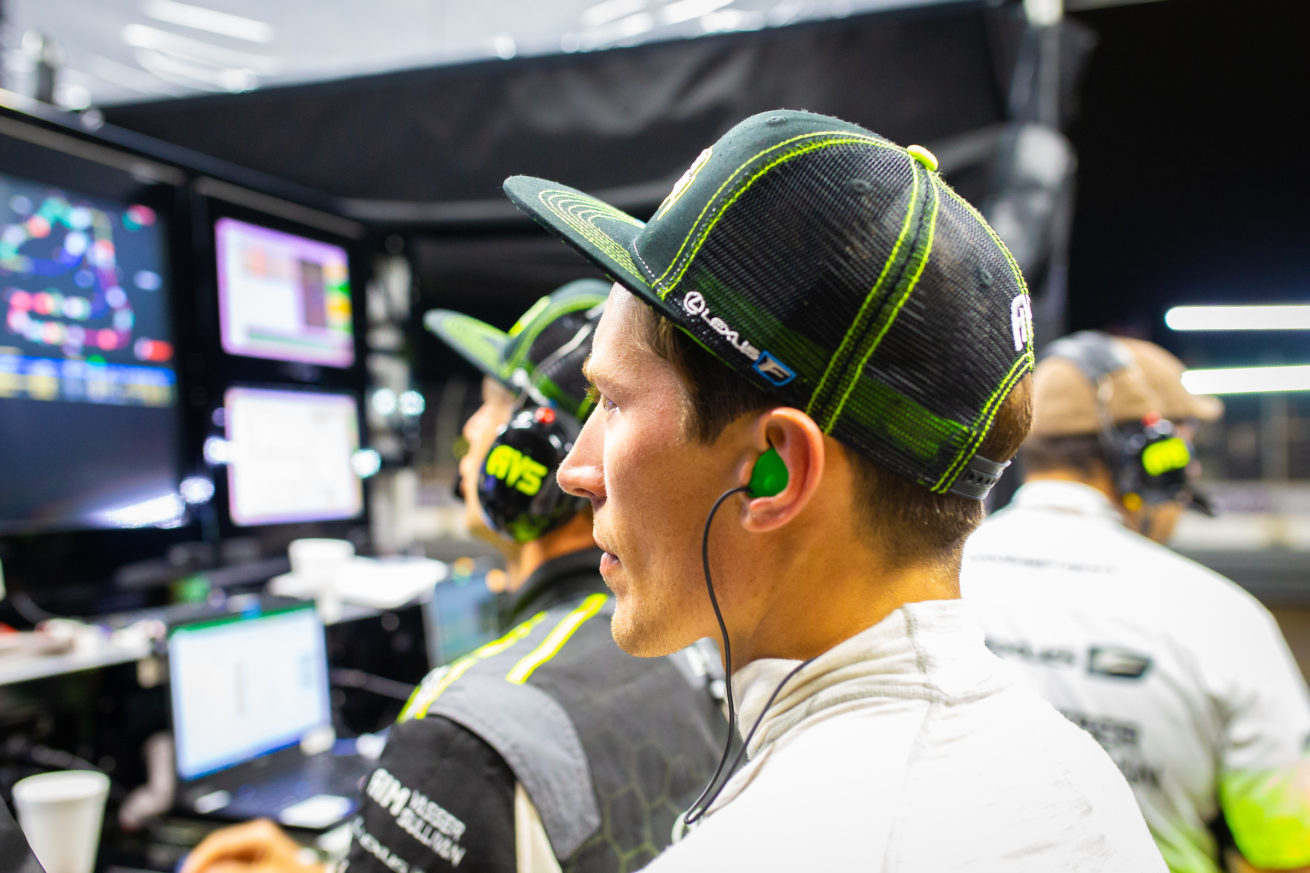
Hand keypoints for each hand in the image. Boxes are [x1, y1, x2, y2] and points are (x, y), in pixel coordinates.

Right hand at [181, 819, 325, 872]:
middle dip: (202, 867)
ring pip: (223, 861)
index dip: (196, 861)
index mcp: (257, 833)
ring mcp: (258, 850)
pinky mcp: (260, 862)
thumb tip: (207, 868)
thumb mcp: (265, 872)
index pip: (215, 843)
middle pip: (217, 852)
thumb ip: (233, 870)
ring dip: (212, 869)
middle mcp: (256, 838)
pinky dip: (224, 871)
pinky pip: (233, 866)